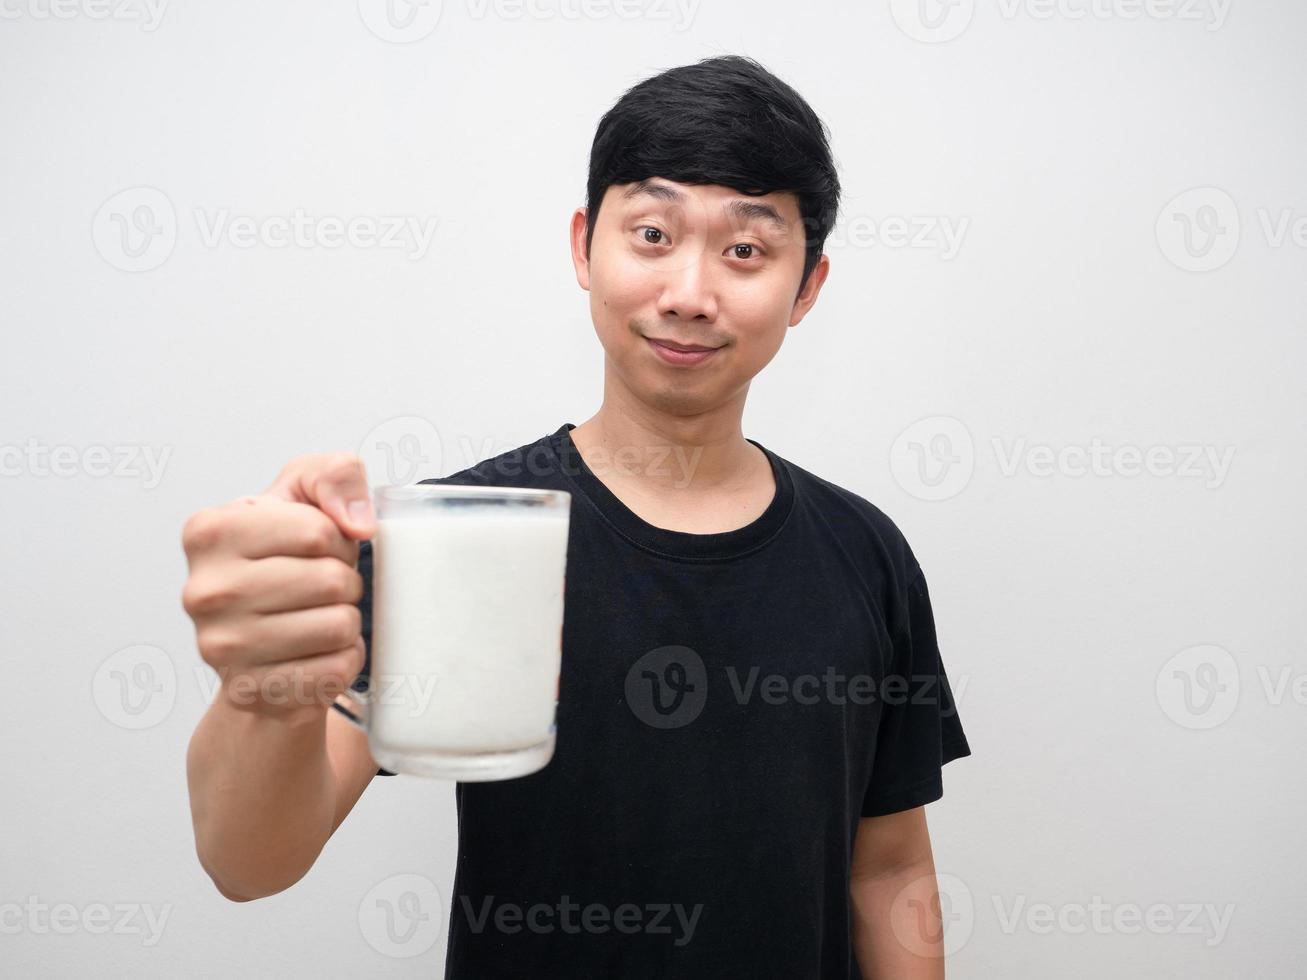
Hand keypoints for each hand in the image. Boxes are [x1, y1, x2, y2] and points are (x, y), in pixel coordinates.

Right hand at [181, 453, 376, 716]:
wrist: (259, 640)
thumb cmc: (283, 559)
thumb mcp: (303, 493)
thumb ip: (334, 475)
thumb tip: (358, 523)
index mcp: (210, 531)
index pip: (319, 531)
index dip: (337, 540)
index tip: (317, 549)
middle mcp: (205, 590)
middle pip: (332, 581)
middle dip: (345, 582)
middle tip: (323, 588)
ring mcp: (223, 646)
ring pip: (339, 626)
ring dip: (347, 621)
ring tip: (319, 616)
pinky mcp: (251, 690)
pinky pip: (337, 669)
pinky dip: (344, 658)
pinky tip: (316, 651)